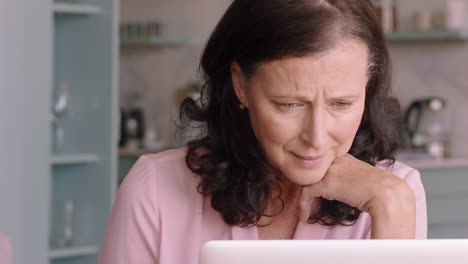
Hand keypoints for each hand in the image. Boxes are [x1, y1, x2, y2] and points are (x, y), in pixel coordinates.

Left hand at [299, 154, 415, 237]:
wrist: (388, 195)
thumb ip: (351, 180)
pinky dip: (303, 205)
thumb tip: (346, 192)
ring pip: (307, 181)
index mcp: (346, 158)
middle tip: (306, 201)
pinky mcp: (327, 183)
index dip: (318, 178)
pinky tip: (304, 215)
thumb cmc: (382, 192)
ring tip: (303, 210)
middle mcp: (336, 160)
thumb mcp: (364, 180)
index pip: (324, 165)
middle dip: (308, 186)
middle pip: (313, 172)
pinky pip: (306, 192)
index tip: (317, 193)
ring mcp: (331, 170)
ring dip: (304, 198)